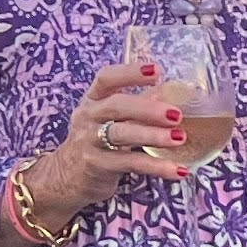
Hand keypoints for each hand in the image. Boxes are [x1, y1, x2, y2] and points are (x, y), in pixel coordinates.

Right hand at [24, 62, 193, 218]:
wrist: (67, 176)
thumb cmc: (96, 141)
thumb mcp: (111, 119)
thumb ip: (137, 106)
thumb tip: (169, 92)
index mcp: (93, 100)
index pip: (106, 78)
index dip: (130, 72)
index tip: (157, 71)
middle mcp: (89, 117)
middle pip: (116, 106)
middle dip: (147, 108)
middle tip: (176, 114)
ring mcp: (90, 141)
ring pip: (121, 134)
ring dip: (153, 135)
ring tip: (179, 138)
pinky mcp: (98, 166)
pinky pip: (130, 163)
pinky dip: (157, 167)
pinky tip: (179, 170)